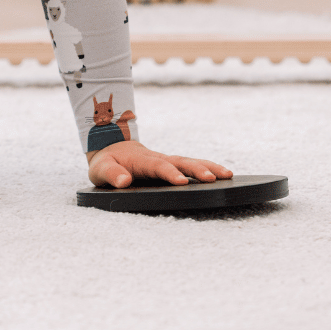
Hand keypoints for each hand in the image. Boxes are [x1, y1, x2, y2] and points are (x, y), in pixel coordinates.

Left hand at [86, 140, 231, 188]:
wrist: (111, 147)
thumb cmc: (107, 162)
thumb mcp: (101, 169)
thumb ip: (112, 174)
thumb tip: (124, 181)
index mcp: (142, 160)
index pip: (158, 166)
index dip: (170, 173)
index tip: (182, 182)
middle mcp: (159, 158)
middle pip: (181, 161)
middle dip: (197, 169)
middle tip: (214, 179)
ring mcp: (167, 161)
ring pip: (190, 162)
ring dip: (209, 167)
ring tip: (228, 175)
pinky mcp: (172, 166)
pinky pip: (191, 166)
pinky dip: (207, 168)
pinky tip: (223, 176)